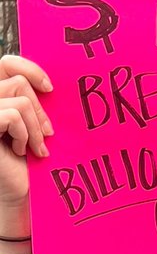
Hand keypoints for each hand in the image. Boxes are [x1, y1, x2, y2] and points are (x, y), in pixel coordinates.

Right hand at [0, 55, 52, 234]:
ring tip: (34, 146)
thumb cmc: (30, 159)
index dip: (28, 67)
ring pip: (19, 99)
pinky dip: (24, 133)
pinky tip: (20, 151)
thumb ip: (35, 101)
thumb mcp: (35, 124)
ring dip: (35, 126)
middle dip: (39, 109)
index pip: (6, 62)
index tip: (50, 88)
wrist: (19, 190)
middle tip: (47, 134)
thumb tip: (53, 82)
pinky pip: (11, 114)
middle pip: (16, 80)